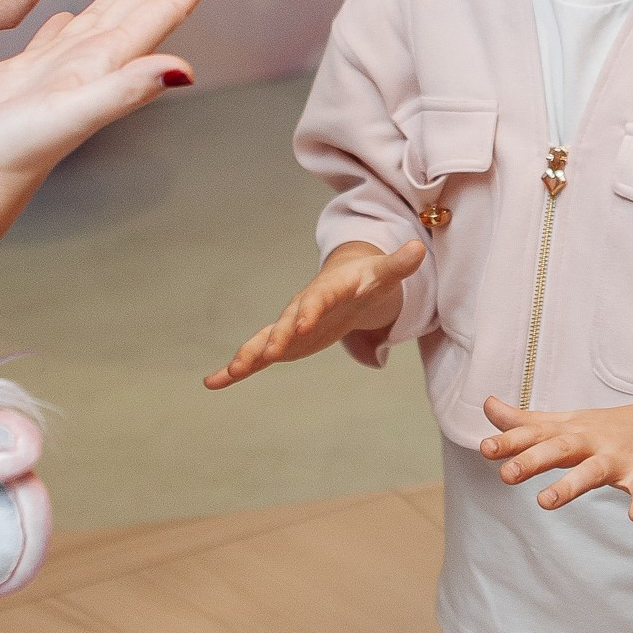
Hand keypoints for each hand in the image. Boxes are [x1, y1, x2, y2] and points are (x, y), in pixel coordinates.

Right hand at [0, 0, 232, 290]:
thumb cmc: (8, 155)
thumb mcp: (70, 115)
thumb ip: (126, 89)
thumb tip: (187, 72)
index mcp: (105, 65)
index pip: (160, 14)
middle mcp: (91, 66)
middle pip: (140, 8)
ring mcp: (59, 71)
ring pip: (102, 18)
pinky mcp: (25, 76)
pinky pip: (56, 37)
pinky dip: (68, 19)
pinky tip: (69, 13)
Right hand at [204, 236, 426, 387]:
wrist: (345, 284)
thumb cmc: (367, 280)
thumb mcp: (383, 275)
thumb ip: (398, 265)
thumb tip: (419, 249)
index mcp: (327, 290)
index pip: (319, 299)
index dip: (311, 311)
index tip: (304, 325)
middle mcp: (302, 307)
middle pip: (287, 322)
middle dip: (277, 338)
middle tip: (265, 355)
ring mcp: (289, 325)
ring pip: (265, 339)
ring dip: (248, 355)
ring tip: (231, 373)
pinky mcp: (282, 342)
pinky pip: (256, 355)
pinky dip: (235, 369)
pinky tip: (213, 382)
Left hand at [477, 392, 632, 523]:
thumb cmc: (614, 427)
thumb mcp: (568, 422)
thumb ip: (526, 421)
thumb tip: (488, 407)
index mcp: (572, 432)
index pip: (537, 434)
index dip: (510, 441)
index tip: (485, 448)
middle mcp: (593, 442)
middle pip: (560, 449)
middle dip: (533, 460)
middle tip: (506, 475)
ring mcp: (620, 458)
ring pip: (593, 471)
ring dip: (570, 485)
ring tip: (545, 502)